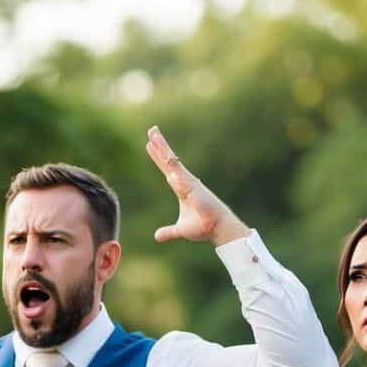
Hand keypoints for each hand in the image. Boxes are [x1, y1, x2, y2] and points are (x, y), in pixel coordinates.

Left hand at [145, 125, 249, 246]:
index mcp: (181, 189)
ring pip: (172, 163)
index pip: (167, 169)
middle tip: (151, 130)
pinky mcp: (194, 189)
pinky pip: (181, 177)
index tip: (149, 145)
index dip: (158, 157)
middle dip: (160, 146)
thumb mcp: (180, 230)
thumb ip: (168, 231)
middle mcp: (185, 182)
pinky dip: (173, 170)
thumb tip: (157, 236)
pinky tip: (165, 160)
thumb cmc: (203, 227)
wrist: (217, 228)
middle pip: (168, 161)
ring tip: (154, 135)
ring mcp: (189, 183)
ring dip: (163, 149)